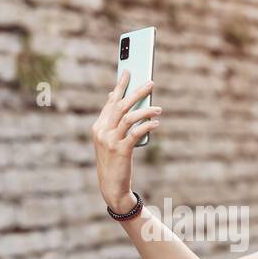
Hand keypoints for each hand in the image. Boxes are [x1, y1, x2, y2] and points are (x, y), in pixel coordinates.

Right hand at [90, 69, 160, 213]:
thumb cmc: (113, 161)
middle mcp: (102, 131)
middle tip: (150, 83)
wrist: (111, 186)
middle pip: (121, 105)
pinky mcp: (122, 151)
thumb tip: (118, 100)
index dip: (120, 86)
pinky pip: (136, 133)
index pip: (110, 102)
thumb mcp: (109, 140)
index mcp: (98, 126)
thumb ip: (113, 122)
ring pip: (129, 117)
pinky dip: (147, 126)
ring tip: (158, 108)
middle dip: (136, 92)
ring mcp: (111, 141)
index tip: (128, 72)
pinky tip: (156, 123)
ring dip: (146, 110)